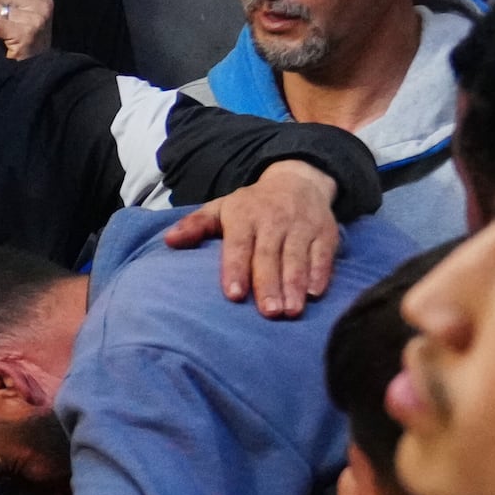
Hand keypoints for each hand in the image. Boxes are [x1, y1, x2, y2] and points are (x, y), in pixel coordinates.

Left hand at [158, 158, 340, 318]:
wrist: (297, 181)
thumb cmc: (252, 206)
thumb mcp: (221, 209)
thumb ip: (195, 226)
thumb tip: (169, 241)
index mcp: (244, 215)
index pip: (238, 245)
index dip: (236, 269)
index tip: (234, 295)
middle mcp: (274, 220)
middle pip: (269, 255)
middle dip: (269, 284)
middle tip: (268, 312)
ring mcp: (301, 225)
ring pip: (297, 257)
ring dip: (294, 285)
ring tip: (291, 311)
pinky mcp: (325, 232)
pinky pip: (323, 254)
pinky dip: (320, 274)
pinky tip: (314, 294)